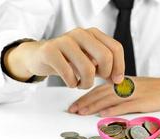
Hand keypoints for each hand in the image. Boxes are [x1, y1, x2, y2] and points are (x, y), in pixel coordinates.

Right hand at [4, 27, 124, 87]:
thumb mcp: (90, 61)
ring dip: (87, 83)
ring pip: (88, 68)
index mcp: (93, 34)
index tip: (116, 81)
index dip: (119, 67)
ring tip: (81, 84)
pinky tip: (71, 82)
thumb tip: (118, 81)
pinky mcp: (50, 50)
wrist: (39, 56)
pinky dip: (72, 83)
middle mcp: (81, 34)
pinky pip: (69, 74)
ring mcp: (65, 40)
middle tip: (96, 80)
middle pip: (105, 56)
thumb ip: (105, 68)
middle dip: (105, 74)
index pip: (116, 48)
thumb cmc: (68, 60)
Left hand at [68, 71, 159, 115]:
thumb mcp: (140, 89)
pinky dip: (114, 110)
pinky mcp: (146, 102)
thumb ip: (124, 94)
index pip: (101, 88)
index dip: (87, 96)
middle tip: (71, 110)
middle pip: (102, 92)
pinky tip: (103, 115)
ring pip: (110, 98)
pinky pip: (126, 106)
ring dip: (94, 106)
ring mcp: (136, 93)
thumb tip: (108, 104)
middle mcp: (128, 86)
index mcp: (125, 82)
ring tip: (80, 113)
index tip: (75, 105)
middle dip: (85, 101)